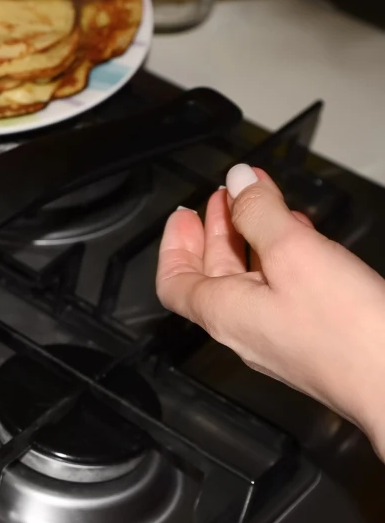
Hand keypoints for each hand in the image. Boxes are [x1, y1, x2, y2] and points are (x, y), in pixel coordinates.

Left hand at [157, 163, 384, 455]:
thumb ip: (260, 214)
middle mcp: (245, 330)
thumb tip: (237, 183)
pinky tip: (304, 241)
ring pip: (252, 282)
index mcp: (224, 313)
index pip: (175, 281)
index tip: (182, 215)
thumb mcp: (295, 254)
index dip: (174, 245)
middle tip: (223, 199)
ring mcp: (279, 337)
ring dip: (252, 240)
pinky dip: (284, 260)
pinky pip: (284, 294)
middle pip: (213, 277)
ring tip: (260, 206)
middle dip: (217, 231)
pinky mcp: (313, 339)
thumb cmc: (348, 335)